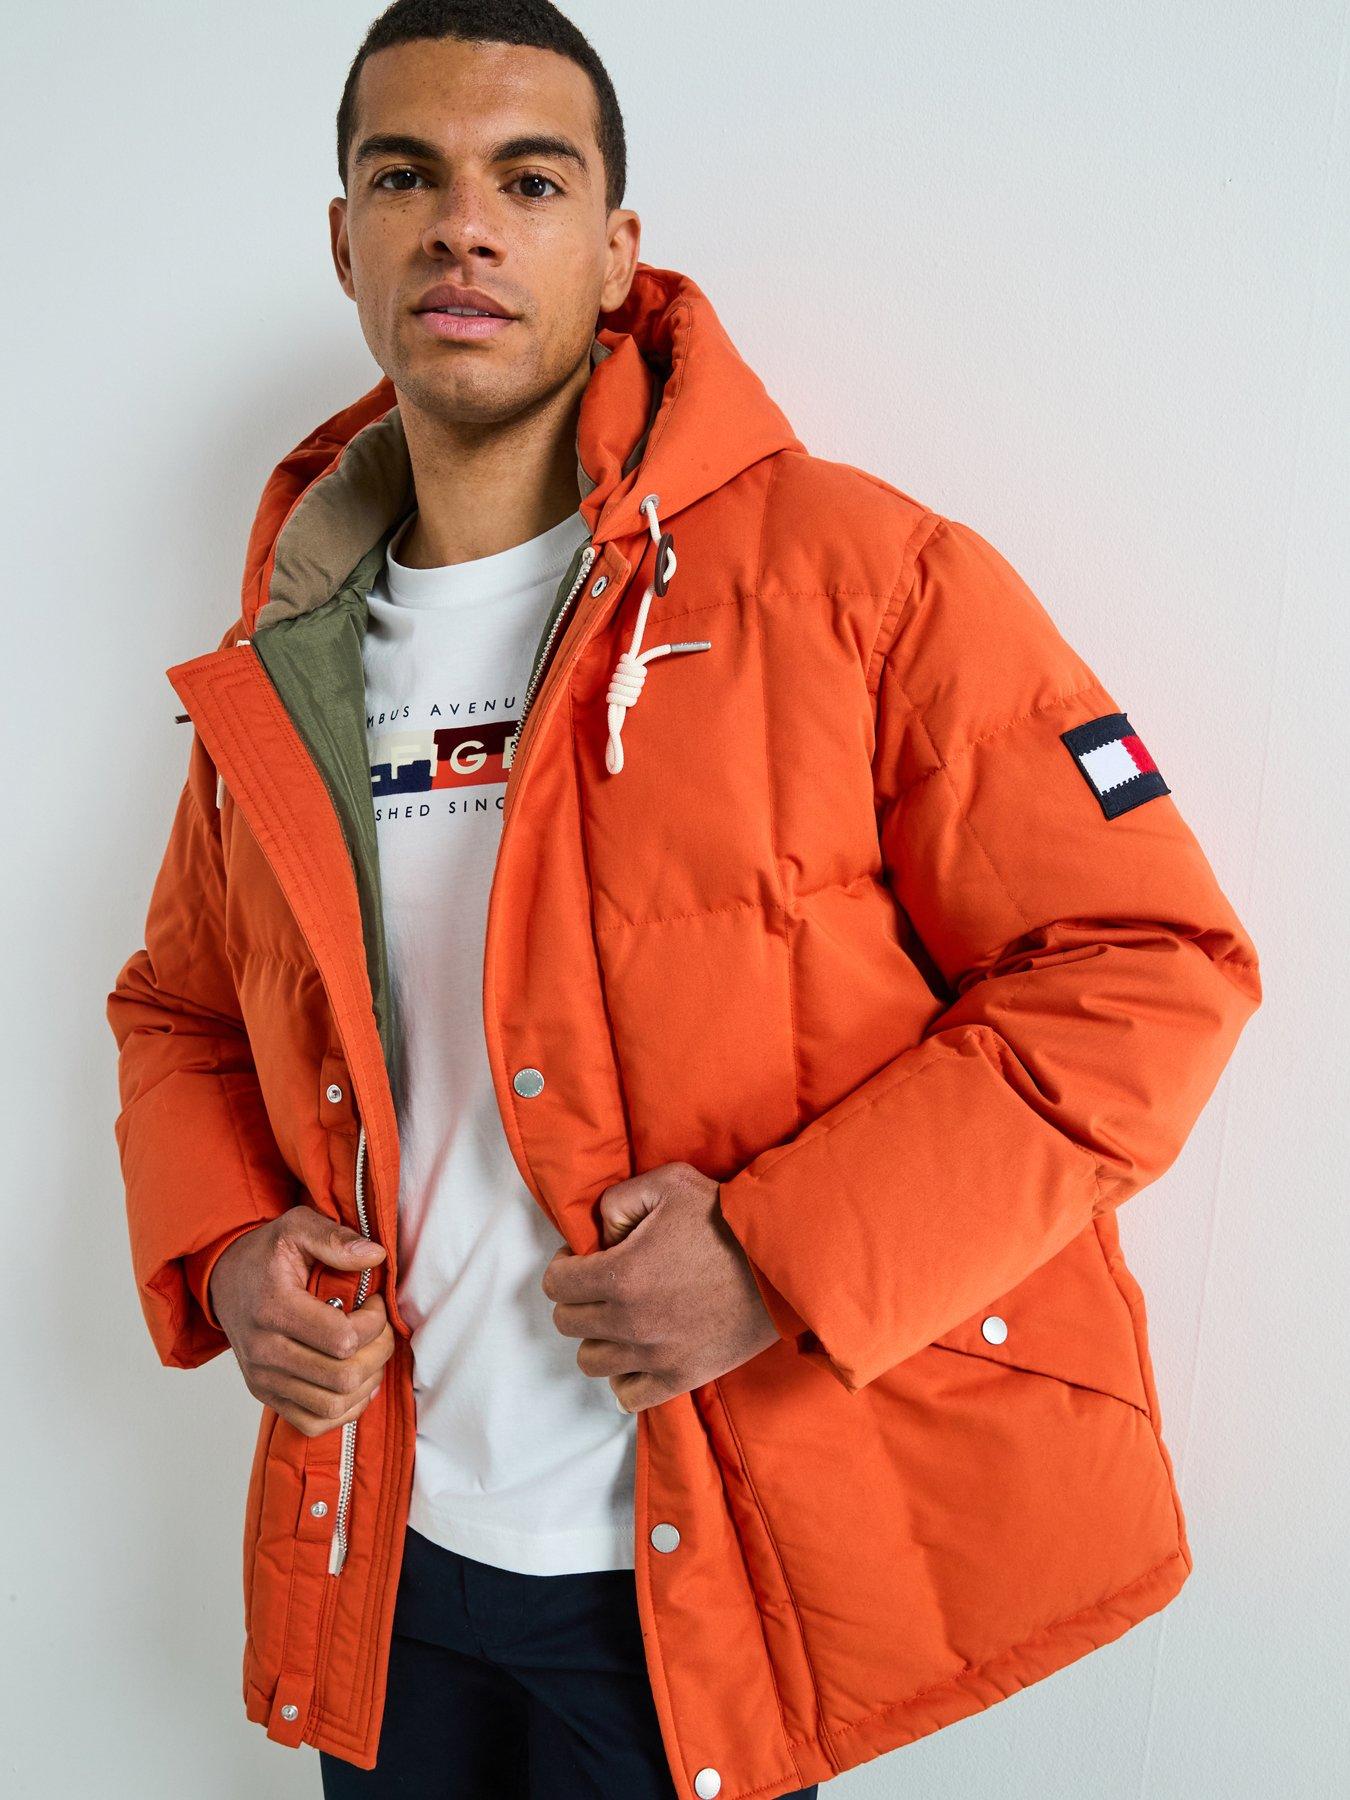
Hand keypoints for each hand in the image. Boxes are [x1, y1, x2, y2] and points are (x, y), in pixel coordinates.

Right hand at [210, 1205, 393, 1437]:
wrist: (225, 1279)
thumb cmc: (264, 1255)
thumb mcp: (296, 1227)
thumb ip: (335, 1238)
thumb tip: (375, 1256)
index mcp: (273, 1309)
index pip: (343, 1339)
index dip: (375, 1323)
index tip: (374, 1301)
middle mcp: (264, 1351)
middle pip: (343, 1377)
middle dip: (378, 1352)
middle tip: (380, 1328)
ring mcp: (263, 1379)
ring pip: (333, 1406)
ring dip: (366, 1382)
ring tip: (369, 1352)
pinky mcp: (265, 1395)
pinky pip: (314, 1423)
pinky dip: (345, 1409)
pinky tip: (355, 1380)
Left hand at [539, 1161, 780, 1413]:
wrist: (781, 1261)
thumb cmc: (726, 1219)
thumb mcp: (668, 1183)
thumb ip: (617, 1201)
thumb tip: (600, 1236)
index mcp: (620, 1274)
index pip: (557, 1285)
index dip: (564, 1266)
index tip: (583, 1257)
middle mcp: (629, 1322)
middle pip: (569, 1323)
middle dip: (578, 1298)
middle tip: (602, 1283)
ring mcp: (655, 1356)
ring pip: (591, 1361)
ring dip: (598, 1337)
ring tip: (620, 1317)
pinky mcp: (682, 1377)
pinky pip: (628, 1396)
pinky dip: (624, 1377)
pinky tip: (637, 1353)